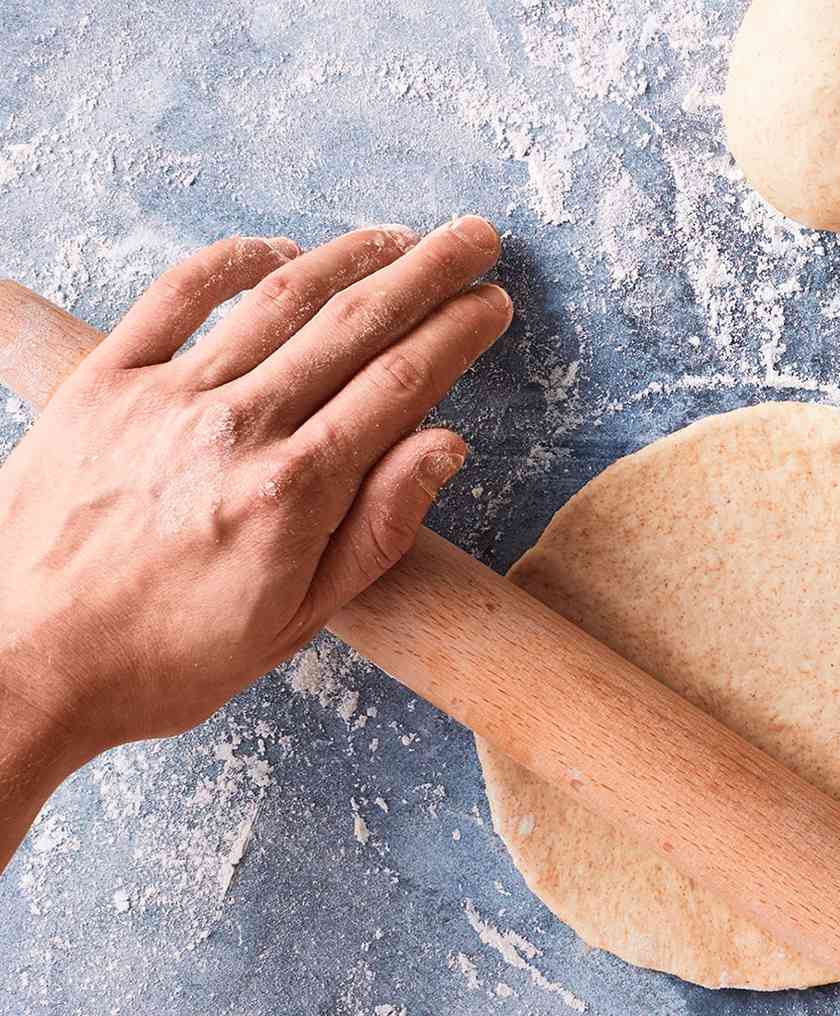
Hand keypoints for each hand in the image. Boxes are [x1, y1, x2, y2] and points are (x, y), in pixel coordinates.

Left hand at [0, 217, 510, 755]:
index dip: (457, 333)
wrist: (24, 665)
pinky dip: (233, 261)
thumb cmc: (164, 660)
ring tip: (400, 237)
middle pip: (355, 325)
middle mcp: (238, 428)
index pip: (401, 385)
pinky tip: (279, 251)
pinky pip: (175, 296)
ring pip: (278, 300)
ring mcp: (165, 397)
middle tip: (475, 239)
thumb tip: (446, 446)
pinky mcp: (103, 382)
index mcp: (294, 491)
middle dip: (429, 273)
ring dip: (350, 257)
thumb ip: (379, 529)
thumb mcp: (295, 622)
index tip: (491, 303)